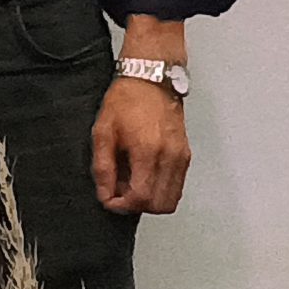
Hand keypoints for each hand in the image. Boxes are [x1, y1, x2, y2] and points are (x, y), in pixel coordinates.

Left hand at [93, 74, 190, 214]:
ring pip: (171, 199)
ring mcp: (181, 157)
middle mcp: (170, 157)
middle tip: (119, 194)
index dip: (123, 206)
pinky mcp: (186, 155)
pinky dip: (160, 190)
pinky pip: (176, 186)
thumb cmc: (126, 101)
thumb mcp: (103, 132)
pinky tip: (143, 176)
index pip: (142, 197)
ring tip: (130, 184)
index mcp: (148, 151)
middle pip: (161, 205)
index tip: (109, 200)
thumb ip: (103, 168)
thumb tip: (105, 194)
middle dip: (137, 206)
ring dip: (150, 200)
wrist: (151, 82)